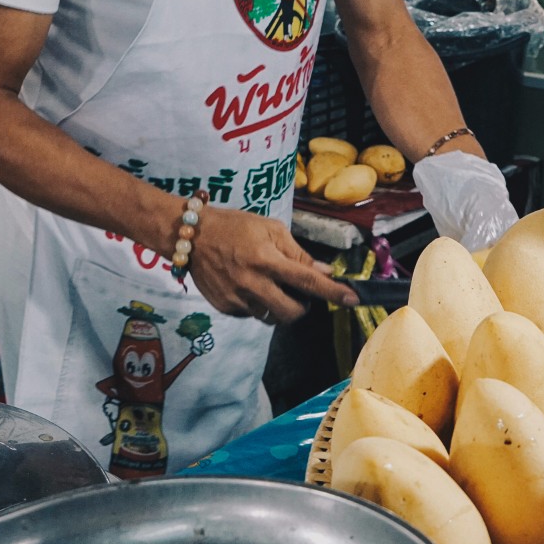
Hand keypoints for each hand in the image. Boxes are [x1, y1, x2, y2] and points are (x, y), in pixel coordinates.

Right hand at [186, 206, 356, 323]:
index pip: (307, 280)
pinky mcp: (225, 307)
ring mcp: (237, 298)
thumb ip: (297, 253)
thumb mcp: (270, 229)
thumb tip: (325, 271)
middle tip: (299, 292)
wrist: (190, 236)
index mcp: (266, 259)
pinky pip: (253, 314)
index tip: (353, 300)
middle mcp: (252, 282)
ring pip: (272, 317)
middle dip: (303, 306)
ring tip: (270, 285)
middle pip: (292, 312)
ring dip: (280, 306)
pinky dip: (259, 304)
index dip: (333, 292)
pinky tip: (249, 285)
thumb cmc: (235, 226)